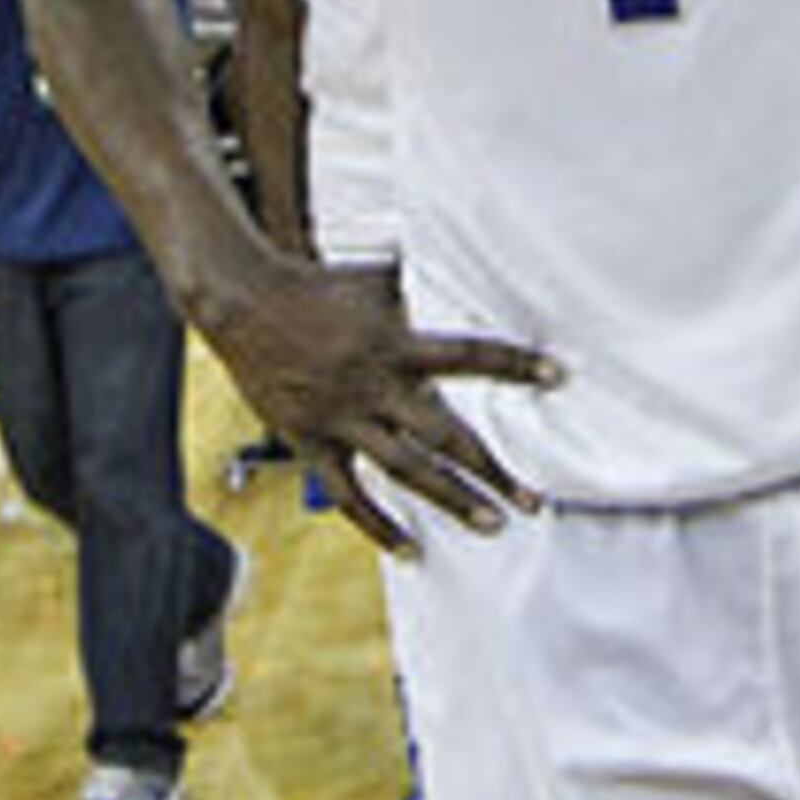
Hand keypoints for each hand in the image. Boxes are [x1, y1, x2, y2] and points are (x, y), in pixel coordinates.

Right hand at [202, 258, 560, 555]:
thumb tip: (473, 248)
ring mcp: (341, 419)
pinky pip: (349, 496)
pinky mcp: (310, 444)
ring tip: (492, 524)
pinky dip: (380, 527)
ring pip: (404, 471)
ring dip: (451, 500)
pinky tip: (412, 551)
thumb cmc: (318, 285)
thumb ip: (424, 283)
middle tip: (533, 501)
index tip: (557, 376)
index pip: (469, 355)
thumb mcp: (377, 278)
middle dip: (491, 469)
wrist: (243, 302)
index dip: (513, 364)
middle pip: (444, 435)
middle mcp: (373, 384)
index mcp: (396, 342)